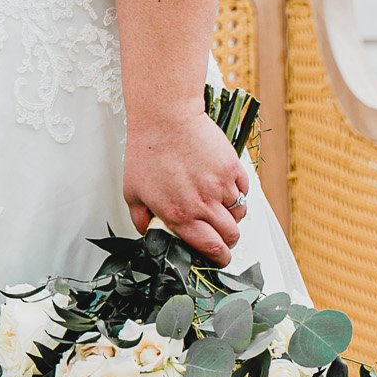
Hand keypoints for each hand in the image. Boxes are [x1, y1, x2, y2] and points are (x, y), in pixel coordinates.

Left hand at [123, 108, 250, 267]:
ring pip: (239, 214)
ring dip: (232, 216)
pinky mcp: (232, 167)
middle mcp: (203, 203)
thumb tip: (148, 232)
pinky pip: (244, 190)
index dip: (218, 258)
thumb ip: (141, 218)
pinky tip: (224, 188)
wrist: (165, 118)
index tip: (219, 258)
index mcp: (179, 215)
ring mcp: (221, 185)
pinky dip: (238, 194)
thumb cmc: (147, 151)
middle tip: (221, 236)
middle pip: (231, 235)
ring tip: (220, 209)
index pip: (210, 248)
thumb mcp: (133, 191)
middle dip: (228, 241)